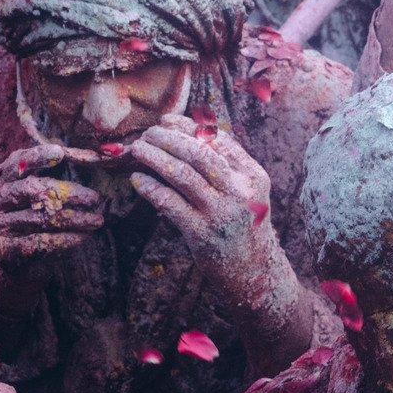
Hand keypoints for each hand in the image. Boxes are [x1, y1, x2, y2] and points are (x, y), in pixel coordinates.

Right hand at [0, 145, 103, 271]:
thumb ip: (56, 170)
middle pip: (33, 190)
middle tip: (95, 198)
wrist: (17, 256)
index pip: (17, 163)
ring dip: (75, 219)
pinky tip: (83, 236)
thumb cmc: (35, 214)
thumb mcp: (40, 189)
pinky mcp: (5, 249)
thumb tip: (86, 155)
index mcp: (3, 178)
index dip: (37, 157)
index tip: (60, 153)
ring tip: (98, 219)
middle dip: (69, 193)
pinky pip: (41, 242)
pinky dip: (66, 238)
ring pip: (42, 218)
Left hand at [129, 114, 311, 365]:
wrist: (254, 271)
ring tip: (137, 150)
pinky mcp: (201, 233)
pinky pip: (169, 203)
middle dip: (168, 138)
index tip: (166, 121)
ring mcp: (220, 213)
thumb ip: (226, 166)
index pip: (218, 141)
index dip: (188, 127)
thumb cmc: (243, 226)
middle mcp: (239, 192)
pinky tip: (138, 180)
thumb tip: (188, 134)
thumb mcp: (246, 192)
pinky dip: (150, 188)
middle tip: (147, 133)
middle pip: (198, 153)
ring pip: (182, 174)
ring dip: (154, 158)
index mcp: (253, 176)